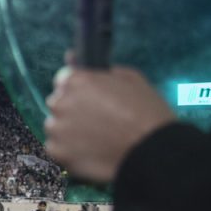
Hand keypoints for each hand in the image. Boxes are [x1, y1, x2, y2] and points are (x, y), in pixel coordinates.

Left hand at [44, 61, 176, 183]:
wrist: (154, 153)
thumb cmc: (147, 115)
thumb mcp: (132, 80)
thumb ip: (100, 70)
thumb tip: (74, 58)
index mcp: (78, 81)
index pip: (64, 79)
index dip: (79, 88)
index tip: (90, 97)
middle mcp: (62, 102)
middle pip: (59, 102)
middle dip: (73, 109)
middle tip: (99, 120)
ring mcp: (57, 128)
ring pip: (57, 126)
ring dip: (70, 130)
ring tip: (98, 137)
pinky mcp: (57, 152)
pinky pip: (57, 148)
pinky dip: (70, 150)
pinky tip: (92, 151)